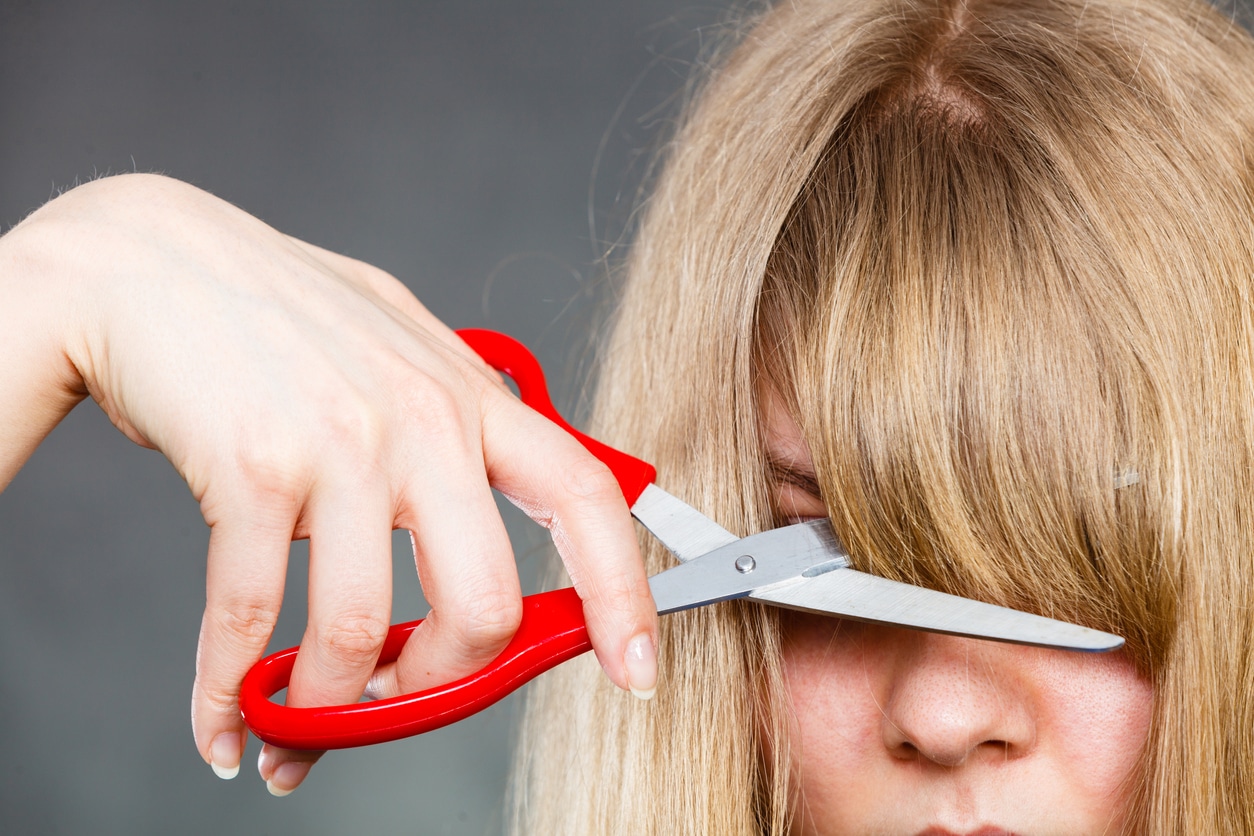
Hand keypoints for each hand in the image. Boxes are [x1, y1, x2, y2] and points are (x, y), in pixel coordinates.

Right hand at [0, 174, 658, 793]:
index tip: (638, 668)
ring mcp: (342, 444)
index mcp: (473, 398)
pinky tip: (226, 725)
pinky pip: (250, 620)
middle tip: (394, 702)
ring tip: (292, 722)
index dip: (624, 593)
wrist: (149, 260)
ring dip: (323, 709)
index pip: (585, 497)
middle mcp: (425, 422)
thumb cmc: (279, 314)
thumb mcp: (400, 346)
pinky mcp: (253, 467)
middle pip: (484, 606)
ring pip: (358, 633)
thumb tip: (492, 515)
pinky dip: (231, 697)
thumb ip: (455, 422)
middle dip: (439, 686)